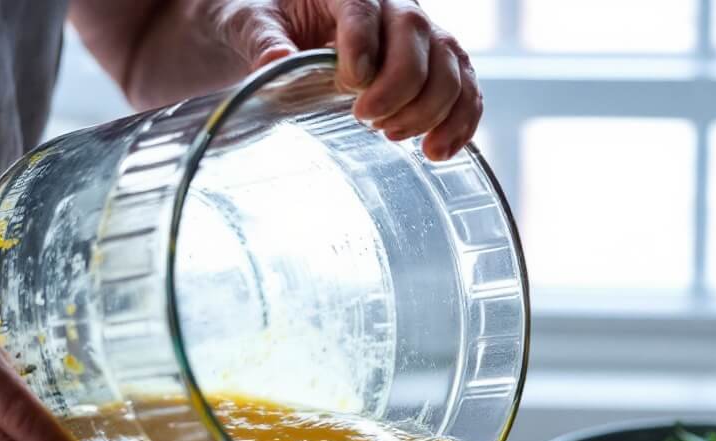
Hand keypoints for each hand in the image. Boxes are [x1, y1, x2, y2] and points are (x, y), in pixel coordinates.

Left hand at [229, 0, 482, 159]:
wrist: (285, 28)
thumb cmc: (268, 21)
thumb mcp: (249, 22)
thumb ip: (262, 39)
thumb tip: (275, 61)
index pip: (365, 8)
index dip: (363, 47)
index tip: (349, 86)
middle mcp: (392, 4)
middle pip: (418, 34)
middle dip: (400, 85)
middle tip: (367, 120)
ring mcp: (420, 36)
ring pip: (450, 63)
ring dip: (431, 109)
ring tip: (394, 137)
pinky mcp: (434, 67)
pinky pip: (466, 89)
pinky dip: (460, 122)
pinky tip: (438, 151)